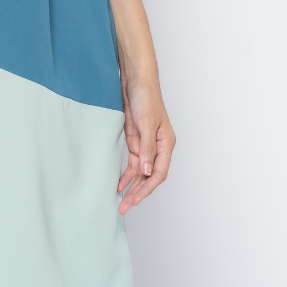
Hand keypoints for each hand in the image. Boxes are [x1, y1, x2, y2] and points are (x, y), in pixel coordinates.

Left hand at [117, 77, 174, 213]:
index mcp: (166, 144)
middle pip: (149, 176)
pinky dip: (126, 174)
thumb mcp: (147, 123)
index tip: (135, 200)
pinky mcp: (135, 140)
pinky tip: (120, 185)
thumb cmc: (146, 97)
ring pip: (140, 172)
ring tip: (121, 202)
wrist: (135, 80)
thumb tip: (147, 172)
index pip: (159, 173)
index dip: (147, 188)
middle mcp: (158, 147)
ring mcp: (146, 144)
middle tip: (125, 207)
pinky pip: (132, 163)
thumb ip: (147, 148)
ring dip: (132, 187)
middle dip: (138, 193)